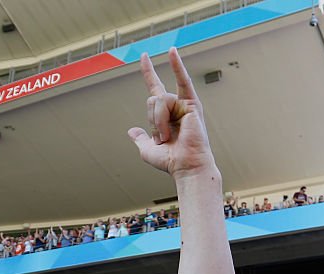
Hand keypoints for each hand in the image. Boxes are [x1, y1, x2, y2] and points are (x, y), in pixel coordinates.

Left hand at [127, 49, 215, 178]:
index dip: (149, 72)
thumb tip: (132, 131)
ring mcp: (184, 103)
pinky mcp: (192, 103)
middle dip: (152, 120)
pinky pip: (176, 87)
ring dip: (158, 121)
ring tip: (167, 136)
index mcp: (167, 115)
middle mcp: (176, 106)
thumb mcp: (147, 150)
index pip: (155, 89)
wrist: (186, 166)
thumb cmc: (170, 160)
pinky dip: (168, 96)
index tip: (144, 55)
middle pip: (152, 98)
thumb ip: (140, 139)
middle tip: (162, 139)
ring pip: (158, 100)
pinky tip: (172, 60)